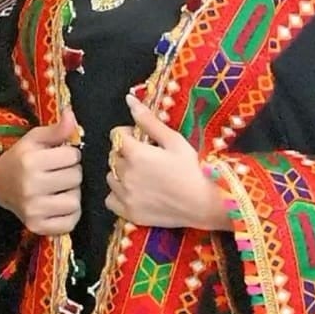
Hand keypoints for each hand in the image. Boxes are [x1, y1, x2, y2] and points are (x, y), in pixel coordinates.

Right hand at [0, 109, 81, 235]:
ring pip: (75, 201)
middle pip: (76, 178)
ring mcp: (33, 210)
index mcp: (30, 162)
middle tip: (58, 173)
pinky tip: (58, 205)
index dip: (69, 155)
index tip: (58, 158)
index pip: (73, 156)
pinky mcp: (38, 226)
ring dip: (72, 194)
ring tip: (58, 189)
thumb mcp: (34, 140)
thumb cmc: (21, 160)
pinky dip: (69, 214)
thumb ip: (56, 129)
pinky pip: (71, 222)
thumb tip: (72, 115)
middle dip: (71, 173)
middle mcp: (30, 187)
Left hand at [105, 95, 230, 230]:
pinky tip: (133, 193)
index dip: (127, 134)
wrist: (204, 204)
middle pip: (114, 156)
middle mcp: (126, 174)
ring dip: (120, 174)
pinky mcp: (129, 213)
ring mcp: (126, 195)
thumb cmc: (192, 170)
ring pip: (111, 178)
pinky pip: (110, 200)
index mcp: (136, 153)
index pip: (116, 135)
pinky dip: (118, 195)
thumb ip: (149, 121)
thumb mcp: (174, 141)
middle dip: (126, 153)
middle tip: (145, 159)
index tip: (140, 139)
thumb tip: (129, 99)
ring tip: (140, 176)